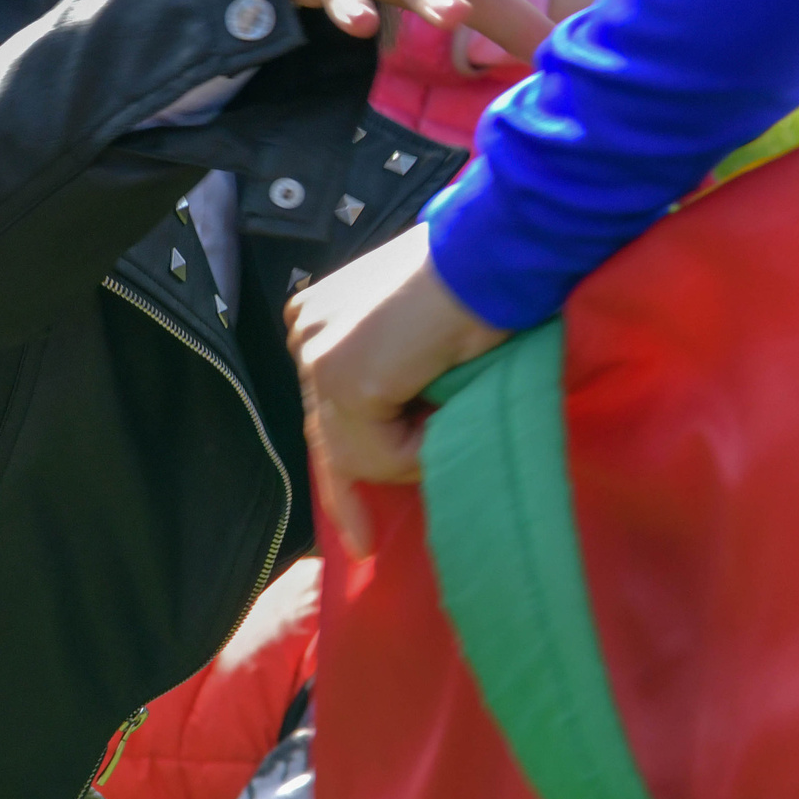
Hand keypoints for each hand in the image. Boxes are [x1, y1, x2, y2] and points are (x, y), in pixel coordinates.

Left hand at [285, 223, 506, 556]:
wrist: (491, 255)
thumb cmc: (478, 289)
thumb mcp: (424, 339)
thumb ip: (400, 380)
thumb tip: (406, 438)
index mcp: (320, 318)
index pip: (325, 406)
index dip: (340, 462)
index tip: (352, 521)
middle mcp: (306, 332)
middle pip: (326, 433)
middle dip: (348, 490)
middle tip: (363, 544)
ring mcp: (318, 355)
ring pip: (355, 452)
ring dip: (410, 451)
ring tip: (450, 400)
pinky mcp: (342, 378)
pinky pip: (379, 452)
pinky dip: (418, 447)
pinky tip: (443, 397)